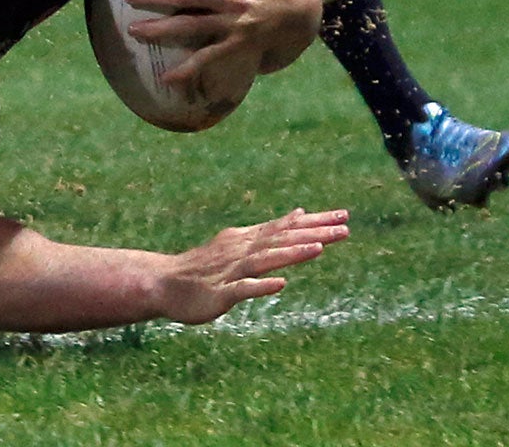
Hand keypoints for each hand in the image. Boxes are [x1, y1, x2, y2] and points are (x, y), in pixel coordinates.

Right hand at [157, 207, 349, 324]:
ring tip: (318, 249)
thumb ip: (270, 232)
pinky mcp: (221, 293)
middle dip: (314, 234)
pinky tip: (279, 284)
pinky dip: (261, 285)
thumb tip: (300, 214)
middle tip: (345, 228)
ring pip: (266, 260)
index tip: (344, 216)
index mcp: (247, 239)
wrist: (164, 283)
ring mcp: (231, 271)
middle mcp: (241, 250)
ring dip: (291, 254)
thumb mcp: (239, 244)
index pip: (285, 228)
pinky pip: (243, 289)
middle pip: (282, 240)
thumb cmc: (204, 267)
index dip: (315, 223)